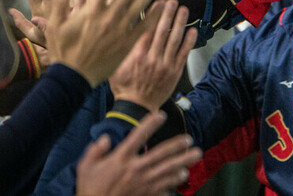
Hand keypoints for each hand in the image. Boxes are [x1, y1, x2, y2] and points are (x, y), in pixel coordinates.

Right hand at [45, 0, 165, 86]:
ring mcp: (120, 31)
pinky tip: (163, 3)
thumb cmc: (63, 50)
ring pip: (139, 6)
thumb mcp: (55, 23)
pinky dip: (154, 15)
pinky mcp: (128, 44)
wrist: (74, 78)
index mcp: (90, 11)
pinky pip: (144, 27)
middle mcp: (108, 18)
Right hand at [76, 111, 201, 195]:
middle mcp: (135, 168)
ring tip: (195, 155)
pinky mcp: (147, 195)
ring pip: (168, 170)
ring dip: (183, 162)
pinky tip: (183, 176)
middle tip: (189, 139)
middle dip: (177, 145)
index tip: (161, 115)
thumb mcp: (86, 167)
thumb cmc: (90, 189)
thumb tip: (104, 138)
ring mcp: (143, 183)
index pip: (138, 136)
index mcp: (121, 158)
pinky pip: (164, 187)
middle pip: (161, 153)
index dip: (150, 124)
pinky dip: (174, 182)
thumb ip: (95, 151)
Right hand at [110, 0, 196, 111]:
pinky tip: (192, 30)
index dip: (153, 15)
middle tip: (172, 1)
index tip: (158, 2)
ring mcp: (165, 65)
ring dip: (180, 23)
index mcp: (136, 56)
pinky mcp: (175, 72)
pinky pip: (183, 54)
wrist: (136, 106)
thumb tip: (124, 29)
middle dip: (167, 14)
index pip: (146, 30)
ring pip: (174, 40)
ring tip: (183, 10)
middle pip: (161, 32)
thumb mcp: (115, 66)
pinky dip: (189, 41)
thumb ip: (122, 48)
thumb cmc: (123, 86)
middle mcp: (152, 58)